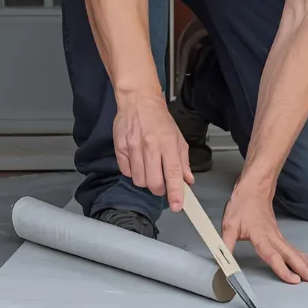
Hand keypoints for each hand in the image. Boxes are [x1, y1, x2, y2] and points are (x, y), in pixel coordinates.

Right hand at [112, 89, 194, 209]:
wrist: (139, 101)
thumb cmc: (160, 119)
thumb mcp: (178, 137)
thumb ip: (183, 160)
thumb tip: (187, 180)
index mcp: (168, 142)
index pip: (173, 173)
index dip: (175, 192)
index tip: (177, 206)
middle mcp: (151, 146)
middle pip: (153, 182)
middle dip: (159, 190)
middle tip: (162, 185)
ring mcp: (134, 147)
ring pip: (139, 180)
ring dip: (145, 181)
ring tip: (149, 170)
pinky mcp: (120, 148)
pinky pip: (126, 172)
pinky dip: (132, 172)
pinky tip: (137, 162)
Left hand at [221, 184, 307, 284]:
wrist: (254, 186)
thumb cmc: (243, 204)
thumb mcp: (229, 225)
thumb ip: (225, 247)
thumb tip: (221, 264)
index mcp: (261, 236)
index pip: (273, 255)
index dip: (283, 269)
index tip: (294, 280)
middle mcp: (273, 237)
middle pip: (291, 255)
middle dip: (305, 268)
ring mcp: (279, 236)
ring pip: (296, 252)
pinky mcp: (280, 236)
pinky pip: (295, 249)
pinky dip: (307, 258)